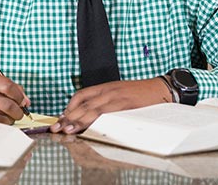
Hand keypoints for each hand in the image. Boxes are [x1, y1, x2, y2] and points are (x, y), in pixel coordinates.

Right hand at [0, 71, 29, 124]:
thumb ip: (8, 87)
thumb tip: (26, 101)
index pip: (9, 87)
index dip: (20, 97)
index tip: (23, 102)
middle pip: (7, 105)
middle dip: (18, 112)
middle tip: (19, 114)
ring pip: (0, 118)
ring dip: (8, 120)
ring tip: (8, 118)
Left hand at [49, 77, 171, 133]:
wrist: (161, 88)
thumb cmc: (141, 94)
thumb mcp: (120, 93)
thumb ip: (105, 101)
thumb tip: (90, 114)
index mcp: (106, 87)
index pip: (81, 95)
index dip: (69, 107)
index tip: (61, 117)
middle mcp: (109, 91)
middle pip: (83, 104)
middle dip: (68, 116)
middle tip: (57, 128)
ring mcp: (117, 98)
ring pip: (92, 109)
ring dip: (78, 120)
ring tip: (67, 129)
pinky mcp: (125, 105)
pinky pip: (107, 114)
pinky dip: (96, 121)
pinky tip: (89, 128)